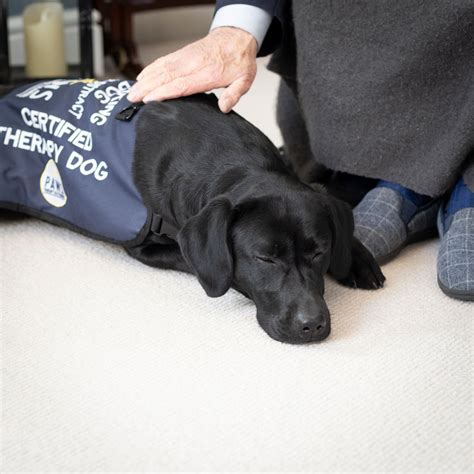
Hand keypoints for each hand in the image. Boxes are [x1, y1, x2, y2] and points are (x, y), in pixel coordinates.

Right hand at [127, 27, 257, 112]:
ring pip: (161, 68)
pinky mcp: (182, 54)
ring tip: (132, 91)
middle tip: (132, 98)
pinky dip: (151, 69)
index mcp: (207, 73)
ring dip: (145, 79)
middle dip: (147, 88)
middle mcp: (193, 64)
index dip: (164, 92)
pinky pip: (163, 61)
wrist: (237, 37)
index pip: (181, 85)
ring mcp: (186, 58)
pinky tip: (142, 77)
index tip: (149, 99)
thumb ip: (234, 94)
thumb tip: (224, 107)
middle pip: (166, 77)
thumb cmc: (239, 61)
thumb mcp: (245, 80)